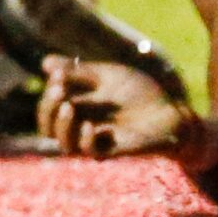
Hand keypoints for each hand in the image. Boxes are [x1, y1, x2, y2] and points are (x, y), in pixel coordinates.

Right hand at [38, 57, 189, 157]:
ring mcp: (96, 140)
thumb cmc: (140, 92)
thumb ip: (78, 72)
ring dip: (61, 126)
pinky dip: (86, 139)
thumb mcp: (107, 75)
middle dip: (47, 109)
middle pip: (48, 127)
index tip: (58, 75)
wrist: (171, 111)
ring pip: (64, 144)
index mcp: (77, 108)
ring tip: (68, 106)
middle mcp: (81, 127)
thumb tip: (45, 63)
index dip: (48, 94)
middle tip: (57, 91)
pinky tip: (91, 126)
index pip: (49, 108)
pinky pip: (90, 152)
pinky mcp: (113, 151)